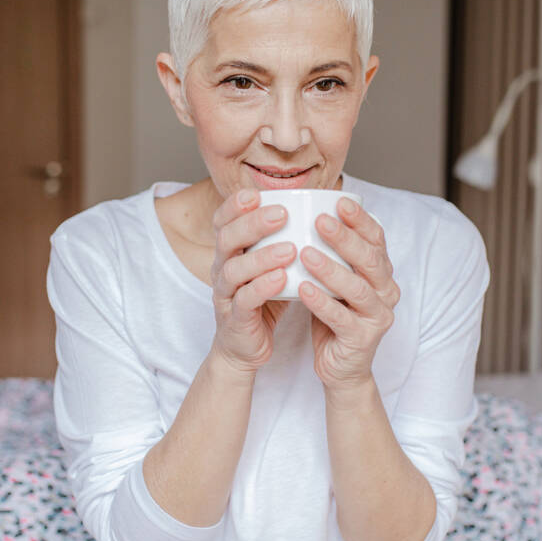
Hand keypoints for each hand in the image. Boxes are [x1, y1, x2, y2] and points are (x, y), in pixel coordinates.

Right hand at [209, 188, 295, 373]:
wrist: (246, 347)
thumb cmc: (264, 300)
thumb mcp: (271, 265)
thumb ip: (283, 239)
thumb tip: (319, 207)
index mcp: (230, 252)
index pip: (223, 221)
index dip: (234, 205)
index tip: (255, 193)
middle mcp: (222, 269)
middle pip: (226, 239)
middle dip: (252, 223)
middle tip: (281, 214)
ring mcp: (226, 295)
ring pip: (234, 270)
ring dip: (262, 257)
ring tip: (290, 249)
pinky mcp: (235, 319)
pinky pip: (245, 301)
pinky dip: (263, 288)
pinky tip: (282, 279)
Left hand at [297, 197, 399, 390]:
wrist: (340, 368)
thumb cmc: (335, 317)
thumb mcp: (336, 282)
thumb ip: (332, 254)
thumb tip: (309, 212)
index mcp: (381, 273)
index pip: (376, 240)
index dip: (360, 220)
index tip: (339, 200)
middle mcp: (386, 292)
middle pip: (369, 260)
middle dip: (345, 238)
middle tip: (320, 220)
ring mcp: (377, 317)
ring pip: (357, 289)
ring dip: (331, 269)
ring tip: (305, 252)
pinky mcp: (362, 340)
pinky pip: (341, 318)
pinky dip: (321, 302)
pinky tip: (302, 288)